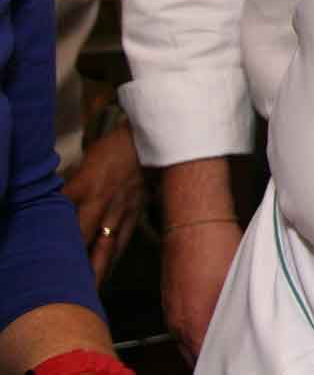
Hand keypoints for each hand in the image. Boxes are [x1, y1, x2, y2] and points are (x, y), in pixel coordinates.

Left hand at [63, 122, 145, 283]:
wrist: (155, 140)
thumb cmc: (115, 148)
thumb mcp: (86, 161)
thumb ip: (72, 184)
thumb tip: (54, 202)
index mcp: (86, 185)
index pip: (61, 212)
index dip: (49, 232)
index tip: (38, 251)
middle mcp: (102, 202)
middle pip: (80, 238)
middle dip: (70, 261)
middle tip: (60, 284)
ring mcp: (121, 211)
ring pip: (104, 247)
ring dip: (94, 270)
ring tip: (84, 293)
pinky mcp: (135, 214)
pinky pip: (122, 241)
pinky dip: (112, 259)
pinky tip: (106, 274)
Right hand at [160, 218, 241, 363]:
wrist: (194, 219)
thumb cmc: (217, 246)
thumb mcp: (236, 284)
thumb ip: (237, 315)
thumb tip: (245, 334)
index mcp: (193, 324)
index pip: (204, 359)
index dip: (222, 363)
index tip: (236, 362)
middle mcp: (177, 323)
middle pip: (193, 355)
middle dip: (211, 356)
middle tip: (235, 355)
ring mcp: (170, 311)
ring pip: (187, 340)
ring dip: (203, 342)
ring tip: (228, 340)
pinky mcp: (170, 299)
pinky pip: (182, 324)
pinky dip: (197, 328)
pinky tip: (214, 319)